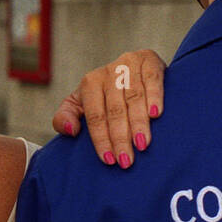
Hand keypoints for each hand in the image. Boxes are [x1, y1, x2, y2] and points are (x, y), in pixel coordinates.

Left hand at [52, 49, 164, 168]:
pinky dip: (154, 97)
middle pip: (115, 109)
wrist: (132, 68)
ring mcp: (129, 64)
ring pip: (134, 97)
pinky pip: (152, 80)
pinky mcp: (149, 60)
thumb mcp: (80, 103)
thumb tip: (71, 130)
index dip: (101, 138)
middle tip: (126, 160)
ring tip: (142, 145)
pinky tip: (156, 115)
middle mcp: (109, 72)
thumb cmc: (105, 94)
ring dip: (138, 123)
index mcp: (90, 83)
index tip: (109, 160)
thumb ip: (65, 117)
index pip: (95, 115)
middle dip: (120, 137)